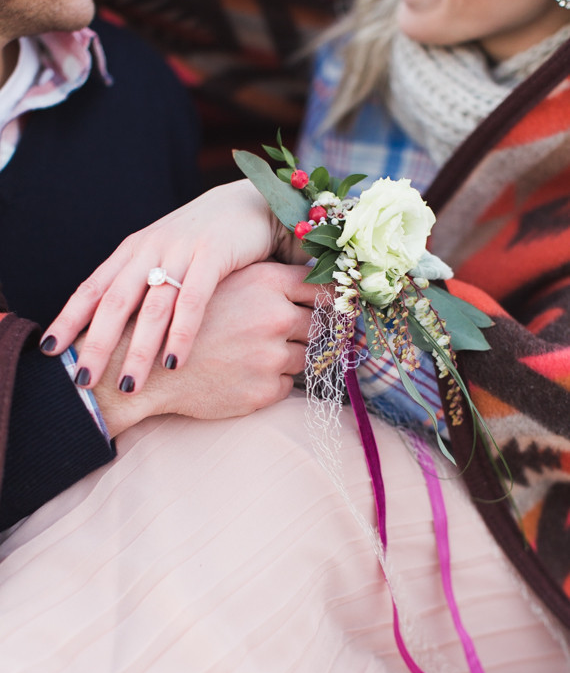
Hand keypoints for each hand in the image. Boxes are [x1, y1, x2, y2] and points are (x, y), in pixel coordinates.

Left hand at [43, 181, 288, 393]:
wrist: (249, 202)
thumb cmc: (204, 241)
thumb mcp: (164, 257)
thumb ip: (141, 285)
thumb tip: (111, 329)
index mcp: (132, 251)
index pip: (92, 288)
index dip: (69, 319)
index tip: (51, 351)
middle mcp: (150, 250)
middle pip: (115, 302)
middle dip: (96, 344)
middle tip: (83, 382)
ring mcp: (181, 251)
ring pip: (152, 307)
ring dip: (138, 350)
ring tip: (128, 385)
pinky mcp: (213, 255)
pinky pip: (193, 300)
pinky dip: (181, 333)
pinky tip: (173, 362)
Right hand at [91, 263, 319, 434]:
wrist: (141, 363)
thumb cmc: (183, 318)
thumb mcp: (222, 283)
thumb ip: (266, 282)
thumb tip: (314, 285)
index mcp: (266, 283)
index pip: (323, 289)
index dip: (332, 299)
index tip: (335, 306)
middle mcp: (274, 317)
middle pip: (321, 325)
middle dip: (312, 330)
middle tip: (298, 332)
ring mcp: (270, 356)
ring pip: (306, 357)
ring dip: (290, 357)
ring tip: (254, 353)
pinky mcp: (263, 390)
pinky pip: (287, 386)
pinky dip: (272, 381)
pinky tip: (242, 374)